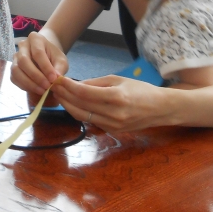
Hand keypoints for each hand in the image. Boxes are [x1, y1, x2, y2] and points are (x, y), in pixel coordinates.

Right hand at [10, 31, 68, 94]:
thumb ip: (60, 68)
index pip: (38, 52)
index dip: (45, 67)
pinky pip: (14, 78)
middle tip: (47, 86)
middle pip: (23, 60)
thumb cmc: (53, 56)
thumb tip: (56, 79)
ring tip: (41, 90)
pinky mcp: (13, 68)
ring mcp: (15, 57)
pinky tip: (35, 89)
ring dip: (28, 83)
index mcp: (35, 39)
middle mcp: (22, 46)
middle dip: (35, 76)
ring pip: (16, 70)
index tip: (53, 79)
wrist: (46, 55)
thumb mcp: (61, 60)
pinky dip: (24, 86)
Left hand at [52, 75, 167, 132]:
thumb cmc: (140, 90)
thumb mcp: (118, 80)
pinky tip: (73, 104)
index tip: (57, 79)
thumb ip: (95, 83)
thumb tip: (75, 84)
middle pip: (79, 106)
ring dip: (68, 105)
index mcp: (116, 97)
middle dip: (63, 96)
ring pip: (82, 116)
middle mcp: (113, 113)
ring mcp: (112, 125)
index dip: (68, 86)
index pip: (84, 92)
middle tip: (53, 87)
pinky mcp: (112, 132)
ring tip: (59, 95)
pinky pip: (91, 121)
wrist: (160, 109)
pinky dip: (80, 112)